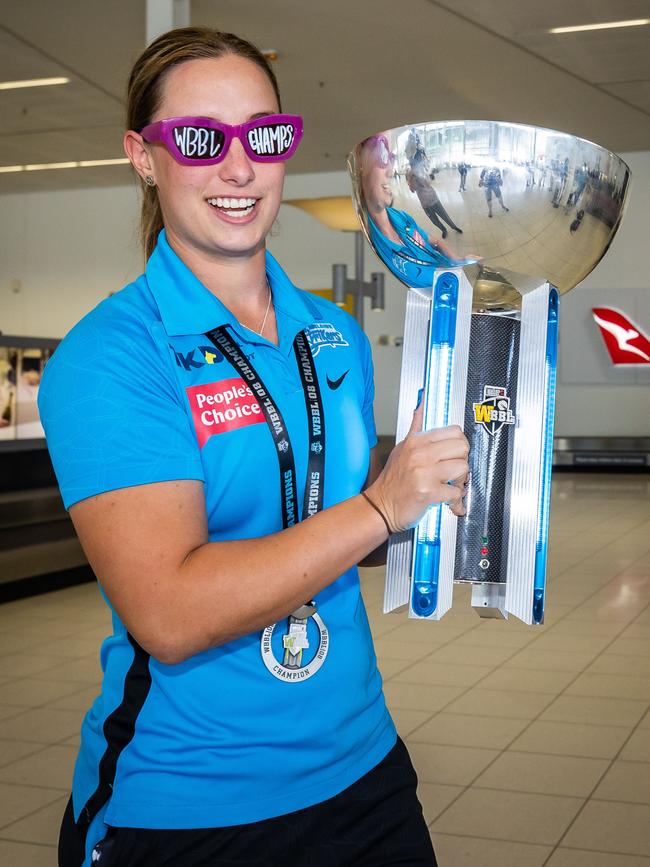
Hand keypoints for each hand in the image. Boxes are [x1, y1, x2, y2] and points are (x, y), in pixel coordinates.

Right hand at [365, 403, 469, 531]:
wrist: (380, 506)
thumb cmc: (392, 480)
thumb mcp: (402, 448)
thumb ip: (416, 427)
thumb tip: (421, 405)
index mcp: (416, 441)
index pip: (454, 431)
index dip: (459, 444)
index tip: (454, 454)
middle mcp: (420, 454)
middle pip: (462, 447)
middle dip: (462, 460)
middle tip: (454, 470)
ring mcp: (424, 473)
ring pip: (463, 468)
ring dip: (461, 480)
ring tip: (451, 484)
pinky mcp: (428, 493)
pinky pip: (456, 492)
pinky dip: (455, 500)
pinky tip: (447, 500)